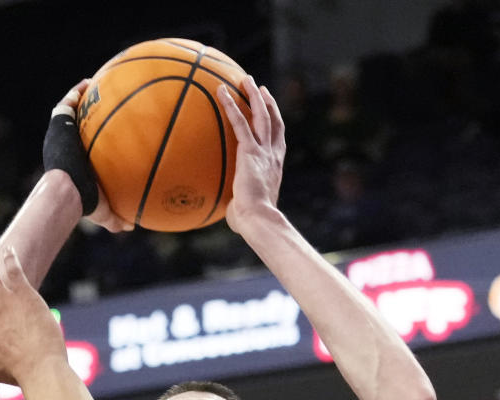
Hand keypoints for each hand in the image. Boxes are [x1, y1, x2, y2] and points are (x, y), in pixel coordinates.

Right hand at [45, 82, 132, 232]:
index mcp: (74, 163)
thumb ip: (116, 218)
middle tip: (101, 105)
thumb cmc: (84, 202)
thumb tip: (132, 226)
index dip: (92, 139)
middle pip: (76, 126)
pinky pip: (66, 102)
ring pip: (69, 111)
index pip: (83, 147)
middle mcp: (65, 146)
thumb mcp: (103, 211)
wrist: (68, 192)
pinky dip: (76, 92)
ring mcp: (60, 133)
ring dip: (80, 98)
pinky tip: (89, 83)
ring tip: (94, 84)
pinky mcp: (57, 123)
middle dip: (87, 114)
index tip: (105, 131)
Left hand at [217, 77, 285, 234]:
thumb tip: (228, 212)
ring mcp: (263, 151)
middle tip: (259, 87)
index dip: (274, 122)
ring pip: (261, 115)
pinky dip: (231, 105)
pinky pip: (239, 123)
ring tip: (245, 79)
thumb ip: (238, 203)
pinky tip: (222, 91)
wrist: (258, 219)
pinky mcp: (250, 151)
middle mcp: (272, 154)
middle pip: (273, 121)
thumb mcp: (245, 209)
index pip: (277, 139)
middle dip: (266, 102)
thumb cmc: (251, 221)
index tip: (269, 110)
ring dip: (253, 95)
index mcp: (275, 166)